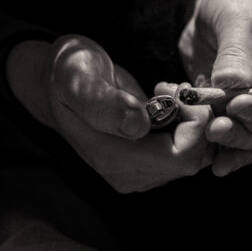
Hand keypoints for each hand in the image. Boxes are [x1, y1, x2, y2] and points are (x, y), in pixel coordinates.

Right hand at [8, 36, 213, 192]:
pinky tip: (168, 102)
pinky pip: (185, 152)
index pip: (181, 157)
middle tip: (173, 88)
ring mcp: (139, 174)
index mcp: (114, 159)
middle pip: (192, 159)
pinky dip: (188, 126)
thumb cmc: (69, 75)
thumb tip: (139, 125)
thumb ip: (104, 103)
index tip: (178, 92)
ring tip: (168, 92)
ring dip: (192, 121)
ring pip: (193, 157)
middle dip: (195, 121)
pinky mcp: (147, 165)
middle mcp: (129, 175)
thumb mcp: (78, 79)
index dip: (194, 125)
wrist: (56, 85)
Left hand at [179, 0, 251, 174]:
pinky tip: (215, 162)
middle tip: (235, 106)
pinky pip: (247, 149)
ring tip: (213, 126)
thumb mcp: (237, 17)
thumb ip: (236, 52)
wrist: (213, 15)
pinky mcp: (249, 123)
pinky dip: (230, 155)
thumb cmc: (238, 4)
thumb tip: (232, 86)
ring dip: (242, 139)